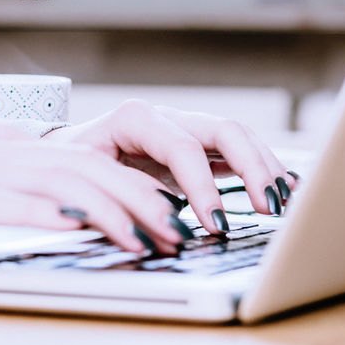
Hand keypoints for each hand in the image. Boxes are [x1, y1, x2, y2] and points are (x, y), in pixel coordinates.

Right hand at [0, 131, 190, 255]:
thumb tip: (52, 209)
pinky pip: (14, 204)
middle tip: (180, 227)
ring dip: (116, 209)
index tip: (167, 209)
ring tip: (152, 236)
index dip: (132, 182)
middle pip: (86, 164)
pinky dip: (56, 216)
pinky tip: (86, 231)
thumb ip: (0, 188)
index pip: (81, 158)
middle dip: (142, 196)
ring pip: (63, 181)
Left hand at [42, 99, 298, 233]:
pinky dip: (263, 168)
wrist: (59, 153)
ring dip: (265, 168)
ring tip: (284, 203)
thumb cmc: (68, 167)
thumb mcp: (83, 179)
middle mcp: (167, 117)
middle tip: (268, 209)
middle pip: (223, 130)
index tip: (216, 225)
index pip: (182, 147)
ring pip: (238, 137)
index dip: (203, 186)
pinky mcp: (197, 145)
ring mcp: (185, 127)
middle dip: (251, 168)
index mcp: (135, 119)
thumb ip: (122, 198)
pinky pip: (237, 151)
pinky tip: (285, 188)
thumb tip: (165, 227)